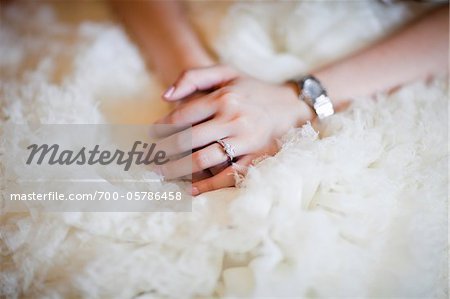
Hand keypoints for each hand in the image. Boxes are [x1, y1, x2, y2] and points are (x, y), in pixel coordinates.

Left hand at [155, 65, 313, 194]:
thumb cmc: (251, 89)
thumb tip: (165, 97)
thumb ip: (193, 76)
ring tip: (162, 173)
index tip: (151, 135)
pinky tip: (190, 190)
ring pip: (202, 160)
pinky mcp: (256, 158)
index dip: (161, 128)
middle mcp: (233, 119)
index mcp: (224, 97)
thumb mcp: (226, 71)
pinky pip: (229, 176)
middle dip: (162, 152)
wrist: (289, 105)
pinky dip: (208, 185)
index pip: (182, 117)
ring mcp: (245, 141)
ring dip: (177, 169)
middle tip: (150, 158)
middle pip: (187, 141)